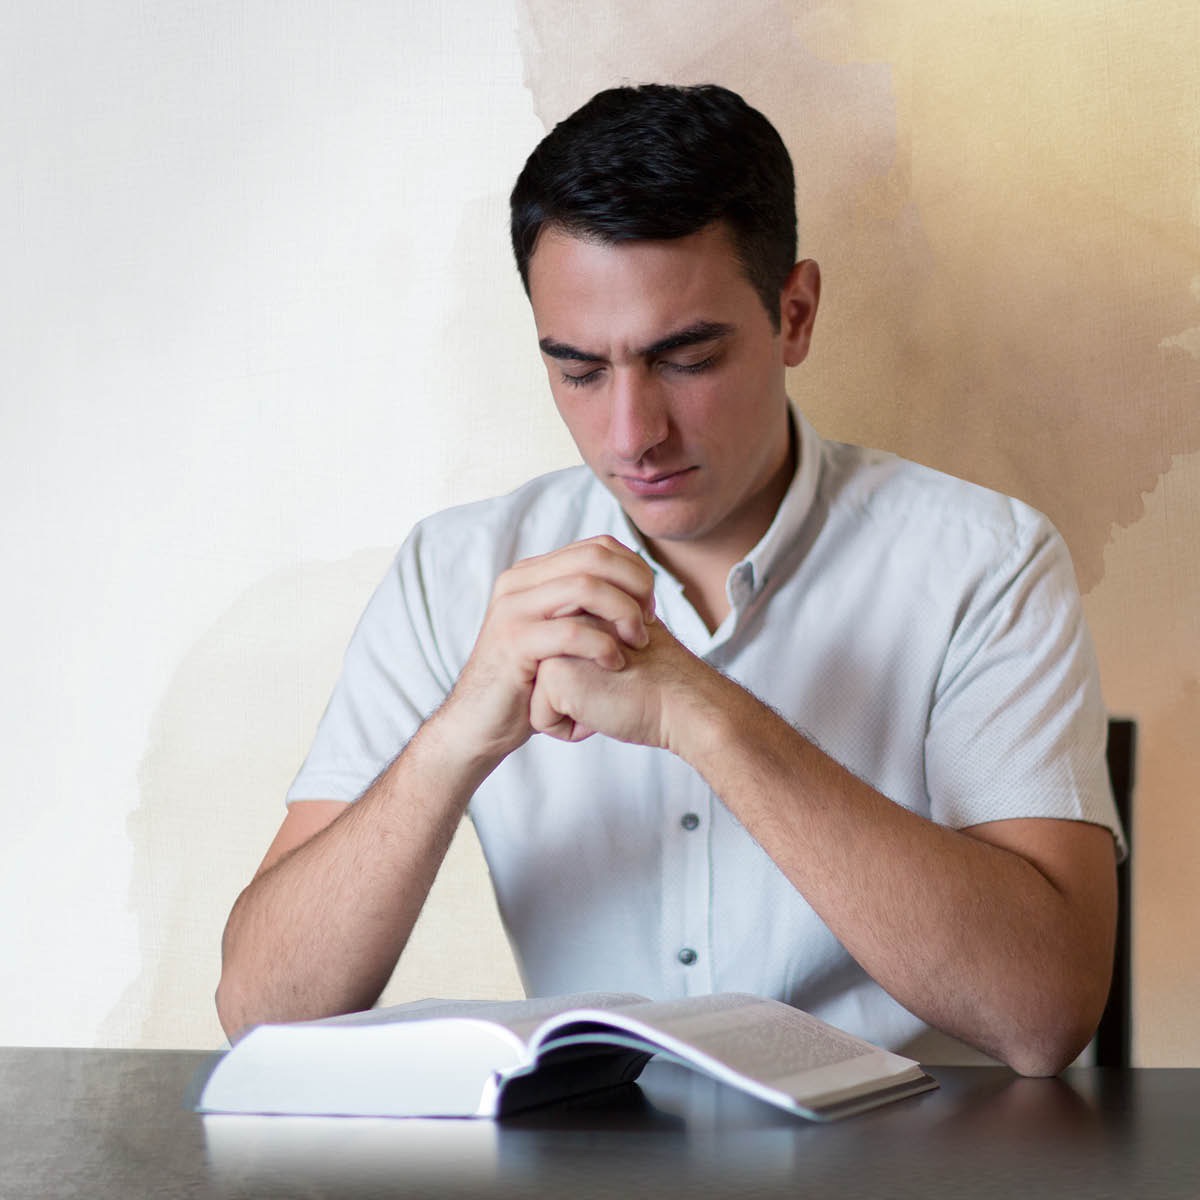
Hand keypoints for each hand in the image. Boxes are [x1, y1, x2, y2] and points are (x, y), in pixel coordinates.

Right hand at [443, 536, 655, 762]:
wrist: (480, 723)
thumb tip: (635, 586)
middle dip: (635, 585)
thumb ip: (584, 607)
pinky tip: (615, 664)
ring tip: (637, 642)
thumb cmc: (531, 683)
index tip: (649, 605)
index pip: (598, 546)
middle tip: (649, 620)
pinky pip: (571, 631)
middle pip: (595, 558)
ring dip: (624, 613)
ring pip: (586, 587)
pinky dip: (603, 645)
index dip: (634, 570)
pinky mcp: (513, 642)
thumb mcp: (559, 634)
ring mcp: (513, 609)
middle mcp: (519, 582)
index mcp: (532, 574)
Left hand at [529, 615, 713, 750]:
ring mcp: (556, 643)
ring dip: (572, 712)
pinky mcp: (555, 673)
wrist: (686, 702)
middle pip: (543, 680)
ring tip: (609, 695)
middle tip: (615, 685)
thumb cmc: (657, 682)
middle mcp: (562, 618)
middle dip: (573, 697)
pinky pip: (541, 719)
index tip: (618, 675)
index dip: (582, 686)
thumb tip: (553, 659)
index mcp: (576, 606)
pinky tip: (603, 712)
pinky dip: (570, 729)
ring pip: (538, 699)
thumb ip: (588, 637)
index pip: (552, 665)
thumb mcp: (618, 641)